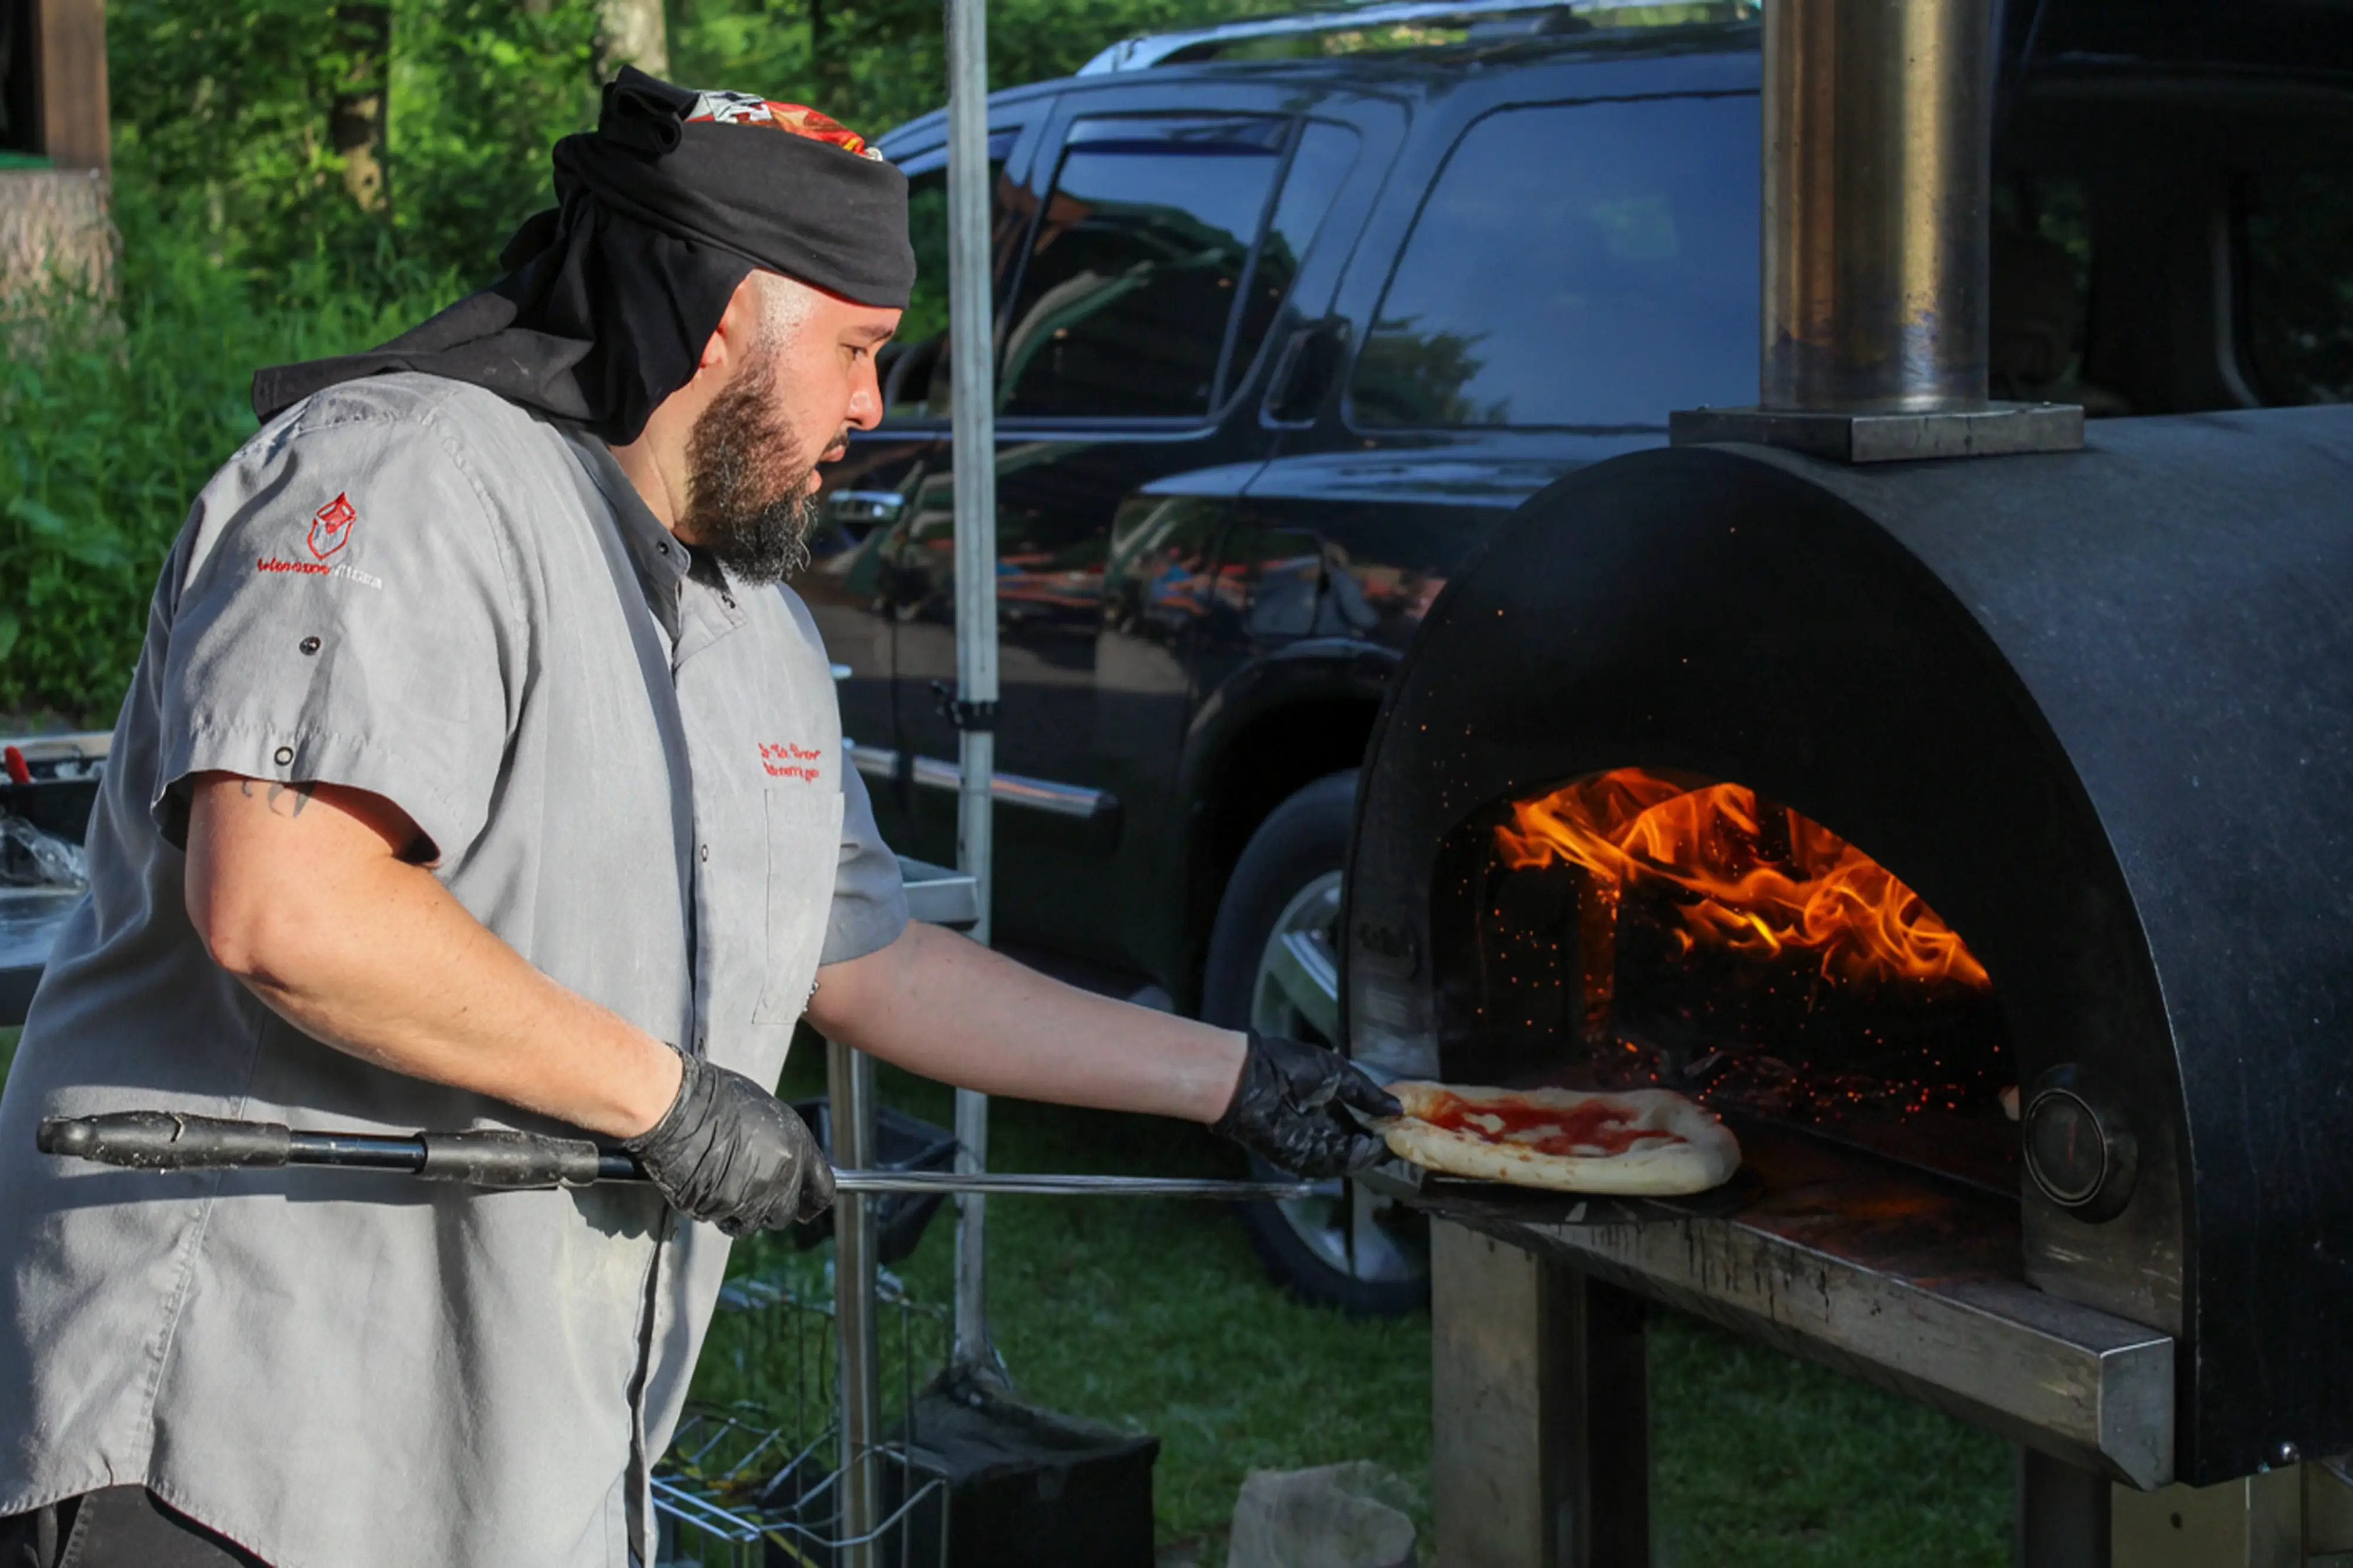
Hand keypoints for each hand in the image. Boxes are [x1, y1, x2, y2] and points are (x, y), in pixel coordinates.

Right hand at [622, 1051, 834, 1234]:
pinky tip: (703, 1184)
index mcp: (797, 1149)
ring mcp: (748, 1199)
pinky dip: (713, 1209)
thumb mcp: (768, 1116)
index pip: (822, 1191)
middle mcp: (779, 1179)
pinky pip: (720, 1219)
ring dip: (740, 1211)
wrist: (677, 1108)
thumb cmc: (717, 1098)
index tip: (806, 1206)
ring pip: (751, 1223)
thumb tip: (783, 1161)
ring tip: (722, 1183)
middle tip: (751, 1189)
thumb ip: (782, 1147)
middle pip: (784, 1214)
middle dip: (770, 1207)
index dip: (812, 1200)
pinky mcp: (717, 1211)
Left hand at [1212, 1031, 1400, 1178]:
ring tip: (1386, 1148)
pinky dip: (1346, 1161)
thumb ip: (1365, 1093)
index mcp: (1328, 1103)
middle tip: (1400, 1144)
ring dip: (1364, 1155)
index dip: (1379, 1126)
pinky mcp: (1297, 1157)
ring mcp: (1309, 1144)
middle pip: (1353, 1143)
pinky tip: (1365, 1152)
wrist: (1249, 1078)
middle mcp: (1321, 1126)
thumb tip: (1396, 1109)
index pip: (1359, 1122)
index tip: (1402, 1128)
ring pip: (1343, 1157)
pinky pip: (1326, 1164)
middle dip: (1375, 1145)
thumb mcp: (1337, 1073)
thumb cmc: (1290, 1066)